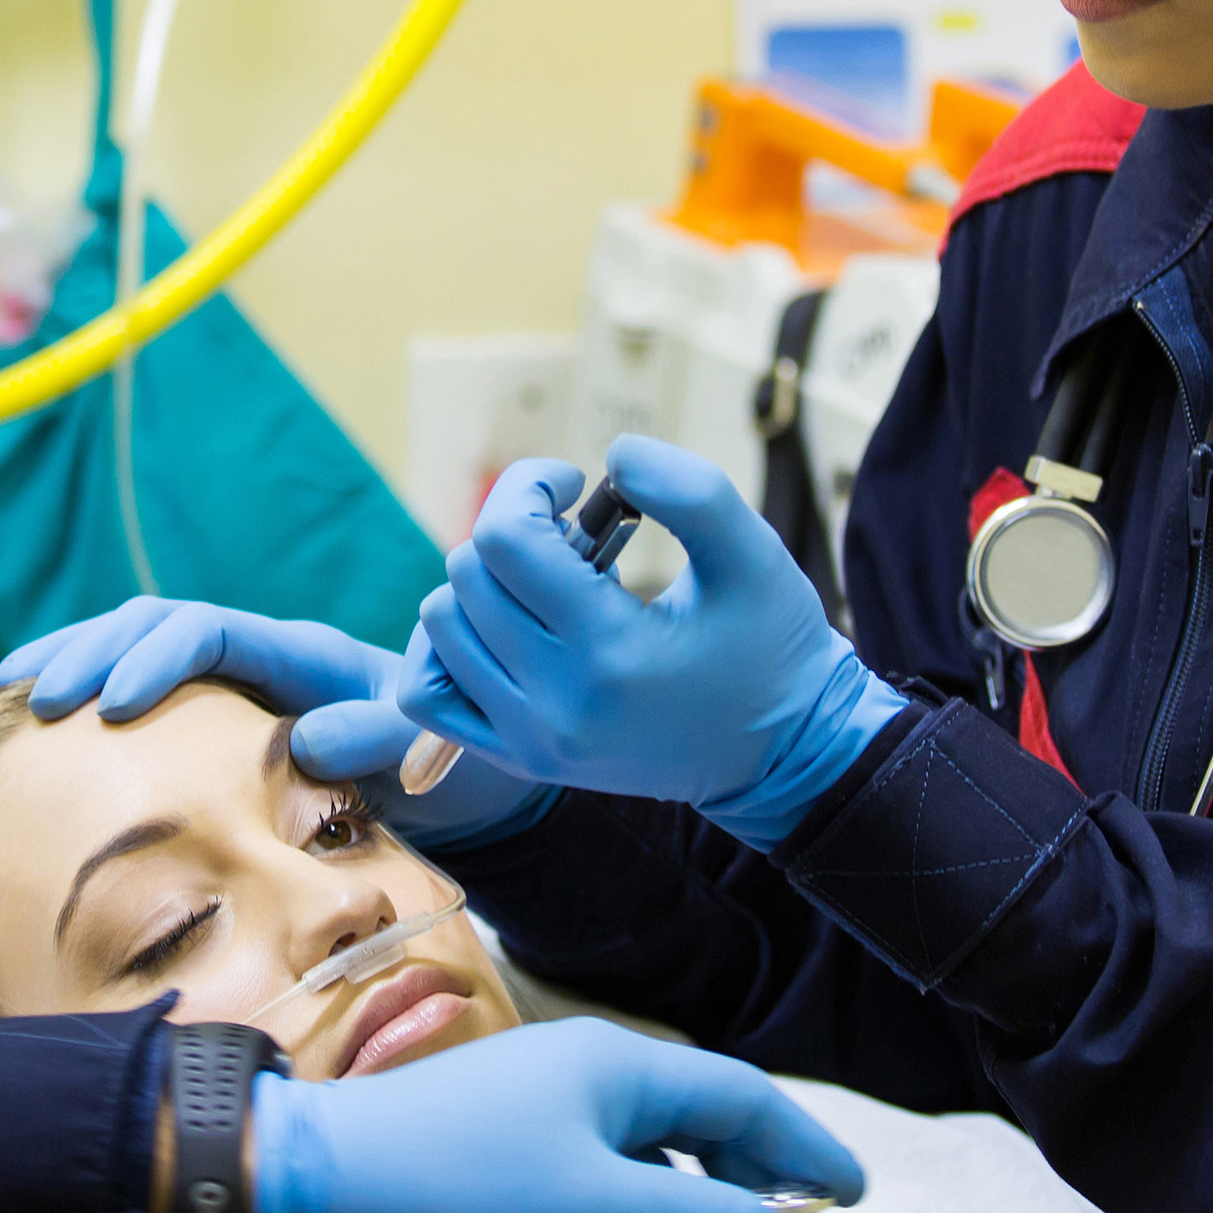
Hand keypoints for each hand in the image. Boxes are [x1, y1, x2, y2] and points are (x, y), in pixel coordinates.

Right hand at [0, 598, 417, 782]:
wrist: (475, 770)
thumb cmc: (456, 757)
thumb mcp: (429, 744)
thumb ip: (378, 735)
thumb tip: (308, 743)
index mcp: (301, 652)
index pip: (206, 629)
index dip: (153, 659)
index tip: (112, 706)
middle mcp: (261, 652)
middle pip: (155, 624)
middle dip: (91, 652)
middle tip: (31, 698)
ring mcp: (241, 678)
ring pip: (141, 645)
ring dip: (78, 661)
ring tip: (10, 692)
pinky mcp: (229, 710)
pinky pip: (153, 685)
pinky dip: (98, 690)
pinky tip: (51, 716)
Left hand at [249, 1016, 864, 1212]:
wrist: (319, 1191)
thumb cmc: (460, 1183)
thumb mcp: (594, 1207)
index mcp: (620, 1065)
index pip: (743, 1095)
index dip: (805, 1145)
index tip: (850, 1199)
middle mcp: (590, 1083)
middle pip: (701, 1133)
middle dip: (746, 1196)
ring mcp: (546, 1126)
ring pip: (648, 1176)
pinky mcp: (508, 1172)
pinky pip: (596, 1202)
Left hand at [400, 438, 904, 850]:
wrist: (783, 754)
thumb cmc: (771, 646)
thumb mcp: (754, 554)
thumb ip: (690, 490)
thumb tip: (612, 454)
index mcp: (610, 651)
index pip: (506, 540)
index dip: (528, 486)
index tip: (572, 485)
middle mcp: (555, 705)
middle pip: (467, 574)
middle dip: (513, 531)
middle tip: (572, 540)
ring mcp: (529, 740)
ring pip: (440, 624)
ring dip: (482, 584)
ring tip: (547, 586)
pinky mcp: (521, 758)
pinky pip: (429, 694)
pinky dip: (449, 646)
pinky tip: (502, 627)